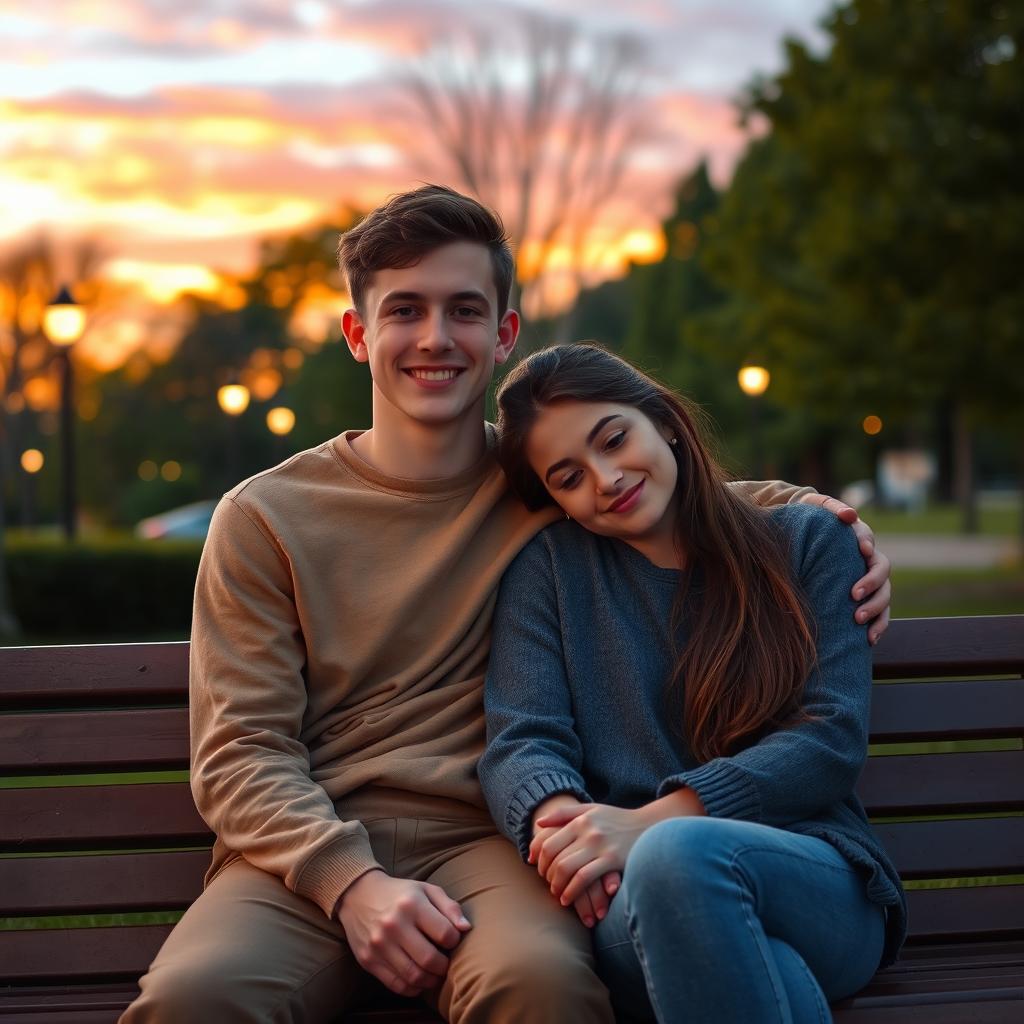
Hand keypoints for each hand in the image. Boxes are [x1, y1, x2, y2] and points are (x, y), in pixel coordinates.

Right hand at [337, 870, 470, 995]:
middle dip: (444, 966)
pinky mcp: (368, 960)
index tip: (451, 941)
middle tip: (445, 963)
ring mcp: (379, 945)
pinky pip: (396, 985)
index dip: (455, 941)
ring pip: (414, 976)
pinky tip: (418, 980)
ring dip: (430, 981)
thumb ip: (450, 907)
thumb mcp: (426, 890)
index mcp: (412, 904)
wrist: (359, 895)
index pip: (445, 933)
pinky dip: (412, 988)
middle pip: (430, 960)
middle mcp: (394, 925)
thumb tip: (466, 929)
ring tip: (434, 974)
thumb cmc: (400, 894)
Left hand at [530, 794, 616, 926]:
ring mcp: (599, 846)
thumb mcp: (591, 809)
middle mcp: (587, 831)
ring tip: (557, 893)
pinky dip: (571, 891)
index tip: (536, 868)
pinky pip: (583, 878)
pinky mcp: (611, 860)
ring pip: (566, 868)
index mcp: (580, 820)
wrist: (649, 825)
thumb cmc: (617, 819)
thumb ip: (564, 814)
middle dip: (547, 875)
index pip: (548, 841)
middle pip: (555, 857)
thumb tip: (539, 822)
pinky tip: (568, 898)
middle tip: (547, 884)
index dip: (538, 858)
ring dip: (557, 885)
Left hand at [798, 493, 890, 644]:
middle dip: (871, 583)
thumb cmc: (811, 522)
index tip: (861, 550)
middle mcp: (867, 560)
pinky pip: (880, 615)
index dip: (867, 544)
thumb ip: (832, 508)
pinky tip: (869, 639)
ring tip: (858, 620)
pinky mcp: (865, 600)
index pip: (867, 538)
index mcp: (857, 536)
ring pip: (885, 595)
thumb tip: (849, 515)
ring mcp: (869, 581)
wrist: (804, 539)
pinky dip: (878, 627)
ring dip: (876, 609)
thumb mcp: (817, 508)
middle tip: (853, 595)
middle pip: (881, 570)